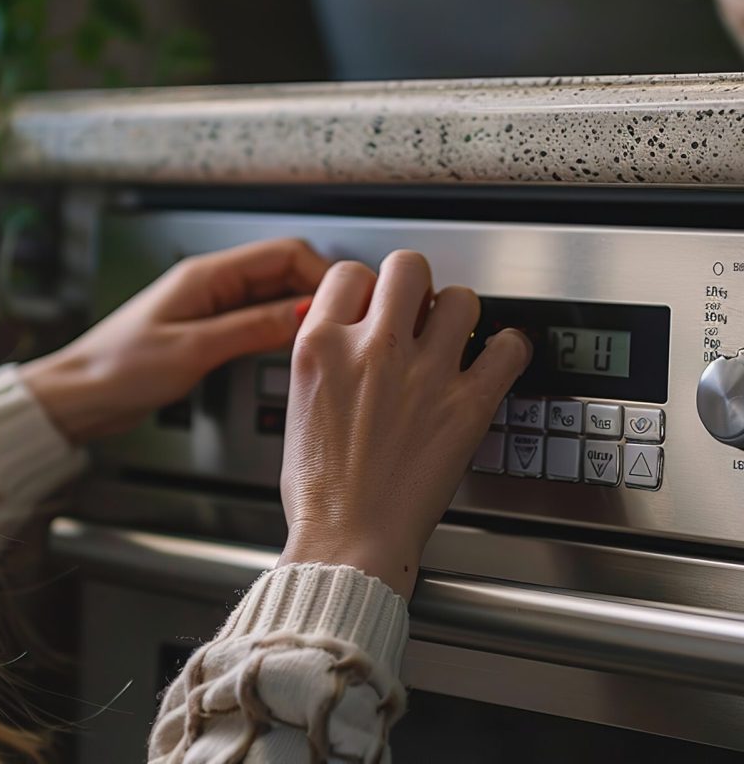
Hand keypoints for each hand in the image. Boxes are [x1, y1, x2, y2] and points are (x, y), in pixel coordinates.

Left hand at [21, 239, 328, 442]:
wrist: (82, 395)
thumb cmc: (119, 368)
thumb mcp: (195, 348)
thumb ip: (254, 327)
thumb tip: (306, 313)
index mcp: (207, 275)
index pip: (283, 253)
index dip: (321, 273)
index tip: (343, 301)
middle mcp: (213, 284)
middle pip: (283, 272)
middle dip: (317, 292)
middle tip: (343, 323)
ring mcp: (213, 307)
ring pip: (274, 296)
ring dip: (301, 311)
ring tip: (324, 338)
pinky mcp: (210, 330)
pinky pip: (258, 320)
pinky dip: (280, 329)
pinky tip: (292, 348)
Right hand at [277, 251, 530, 599]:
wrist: (348, 539)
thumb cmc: (320, 489)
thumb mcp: (298, 407)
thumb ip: (325, 360)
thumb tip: (348, 336)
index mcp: (322, 347)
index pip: (349, 274)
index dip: (365, 286)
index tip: (374, 301)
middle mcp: (373, 349)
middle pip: (408, 266)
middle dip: (413, 283)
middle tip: (417, 307)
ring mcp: (423, 373)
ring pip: (461, 298)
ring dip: (458, 313)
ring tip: (454, 335)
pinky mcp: (466, 404)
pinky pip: (507, 348)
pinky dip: (508, 348)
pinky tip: (497, 357)